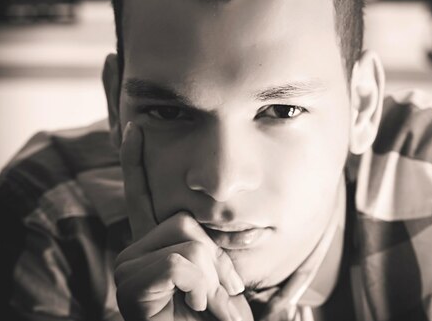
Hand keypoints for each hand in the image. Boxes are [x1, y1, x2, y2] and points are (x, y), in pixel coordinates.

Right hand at [114, 122, 252, 320]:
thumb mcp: (233, 294)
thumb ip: (241, 268)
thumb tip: (302, 259)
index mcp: (157, 249)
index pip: (143, 196)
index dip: (136, 163)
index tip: (133, 128)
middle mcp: (136, 254)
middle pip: (186, 221)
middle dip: (218, 263)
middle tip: (217, 300)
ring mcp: (130, 270)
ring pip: (187, 241)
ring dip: (212, 282)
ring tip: (204, 309)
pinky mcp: (130, 287)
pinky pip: (181, 263)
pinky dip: (202, 290)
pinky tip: (191, 311)